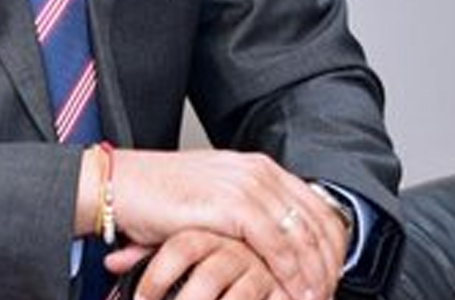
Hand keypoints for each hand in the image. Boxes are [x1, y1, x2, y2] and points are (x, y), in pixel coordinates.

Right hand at [107, 150, 346, 299]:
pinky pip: (274, 245)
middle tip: (331, 291)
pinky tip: (294, 292)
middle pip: (315, 219)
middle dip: (328, 261)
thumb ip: (246, 213)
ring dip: (314, 272)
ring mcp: (246, 186)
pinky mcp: (231, 205)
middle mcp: (258, 172)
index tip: (333, 272)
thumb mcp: (213, 199)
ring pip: (300, 234)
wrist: (121, 186)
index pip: (313, 204)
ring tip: (318, 298)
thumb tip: (273, 244)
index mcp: (258, 167)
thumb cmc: (159, 197)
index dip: (329, 242)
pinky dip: (289, 272)